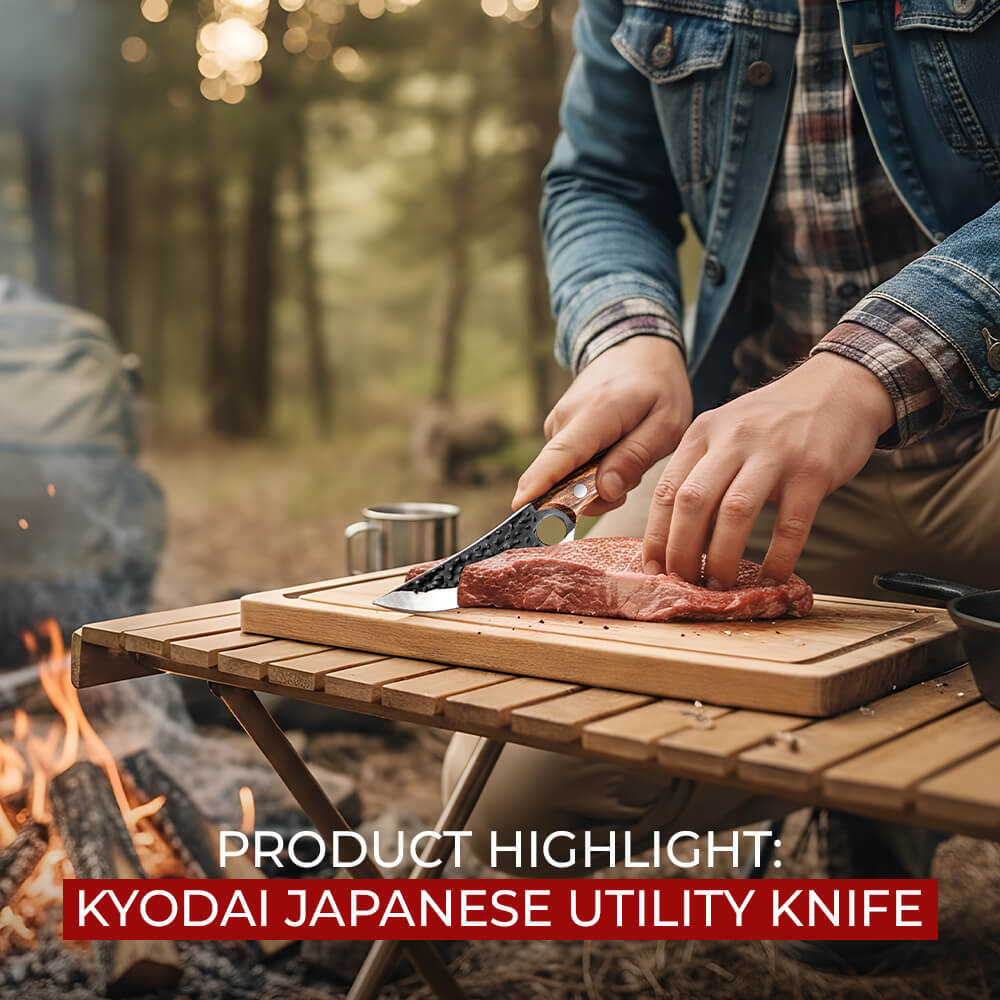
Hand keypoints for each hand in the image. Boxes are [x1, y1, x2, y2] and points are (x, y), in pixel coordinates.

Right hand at [512, 336, 692, 512]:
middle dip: (594, 497)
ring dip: (597, 482)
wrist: (635, 348)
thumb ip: (635, 458)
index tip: (519, 506)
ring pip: (566, 477)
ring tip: (626, 456)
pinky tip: (613, 452)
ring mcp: (556, 424)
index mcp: (595, 414)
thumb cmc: (657, 387)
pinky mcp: (556, 430)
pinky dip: (591, 470)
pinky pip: (567, 467)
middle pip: (562, 479)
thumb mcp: (667, 424)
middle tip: (631, 479)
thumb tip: (605, 491)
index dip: (540, 484)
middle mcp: (565, 419)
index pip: (561, 455)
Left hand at [642, 352, 895, 585]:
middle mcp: (732, 439)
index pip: (666, 490)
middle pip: (692, 502)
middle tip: (683, 585)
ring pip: (735, 513)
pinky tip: (770, 578)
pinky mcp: (813, 470)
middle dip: (682, 552)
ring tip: (719, 588)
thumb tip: (678, 535)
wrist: (838, 387)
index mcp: (702, 433)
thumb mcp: (726, 432)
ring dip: (722, 558)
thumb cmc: (774, 421)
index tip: (654, 569)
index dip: (656, 536)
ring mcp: (774, 453)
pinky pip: (790, 524)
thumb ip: (700, 471)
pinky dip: (778, 557)